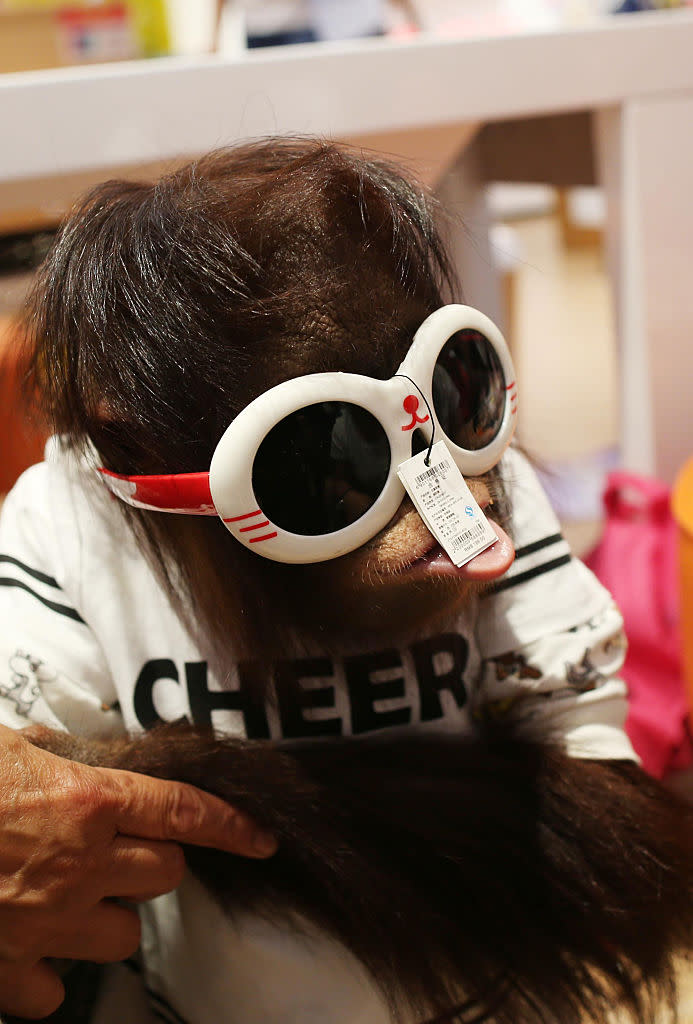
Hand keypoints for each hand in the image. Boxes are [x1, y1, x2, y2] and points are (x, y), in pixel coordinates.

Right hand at [0, 724, 275, 1017]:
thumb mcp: (6, 748)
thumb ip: (52, 759)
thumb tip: (68, 759)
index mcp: (85, 800)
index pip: (182, 811)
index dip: (231, 825)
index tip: (262, 838)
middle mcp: (79, 864)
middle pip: (165, 875)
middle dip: (153, 862)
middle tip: (116, 851)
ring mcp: (45, 923)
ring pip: (123, 935)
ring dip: (106, 916)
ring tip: (68, 897)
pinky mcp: (6, 971)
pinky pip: (57, 990)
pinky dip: (49, 972)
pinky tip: (27, 944)